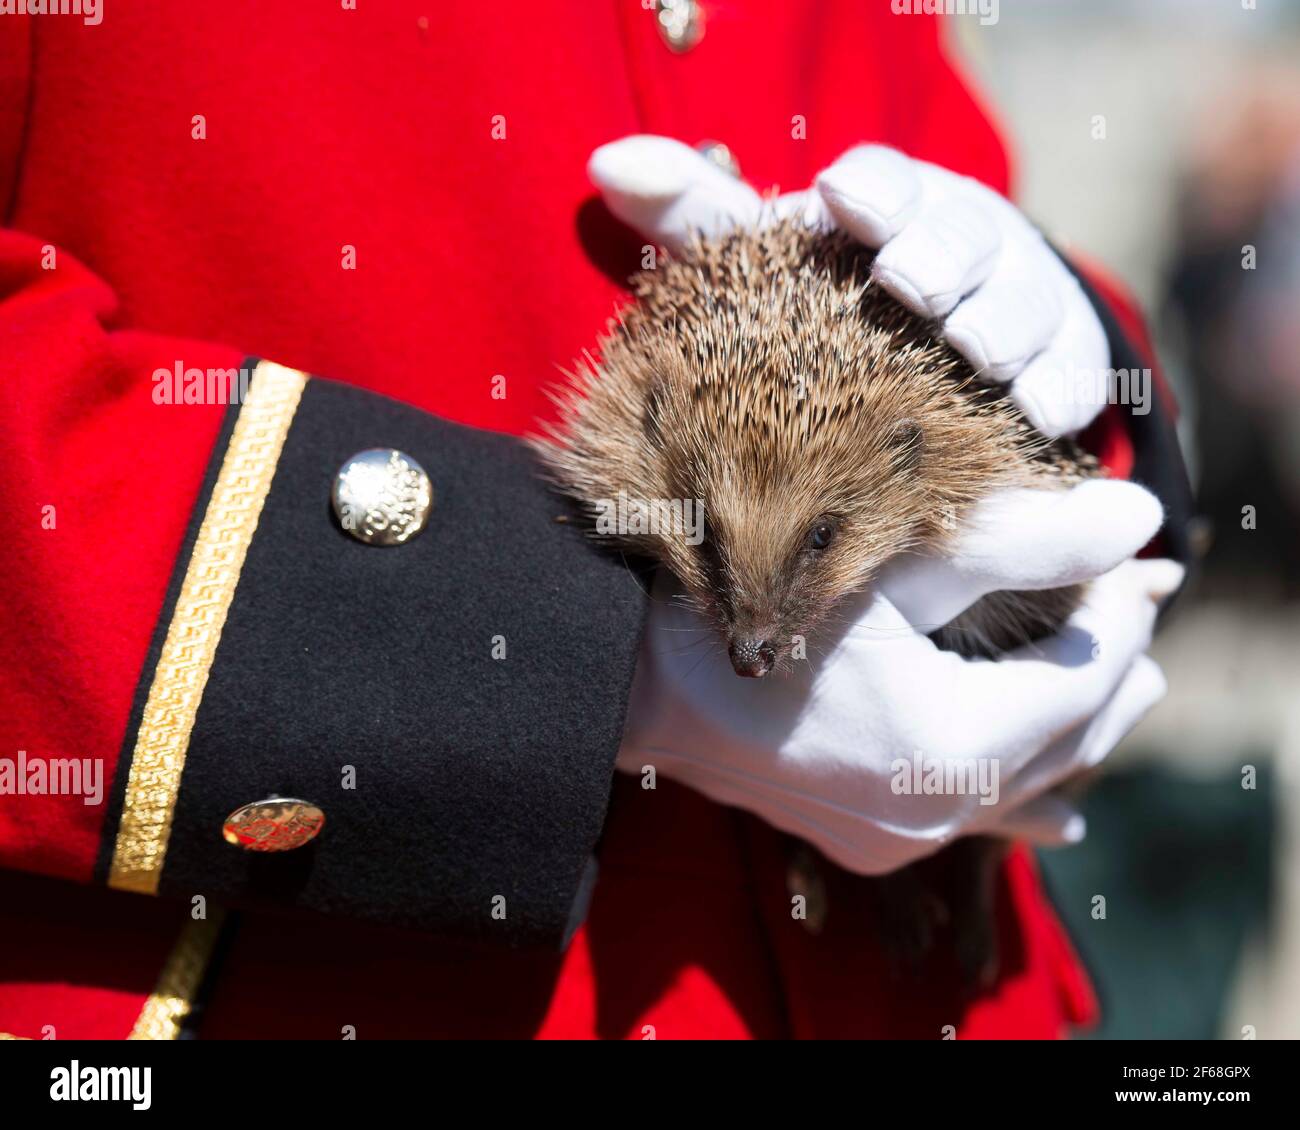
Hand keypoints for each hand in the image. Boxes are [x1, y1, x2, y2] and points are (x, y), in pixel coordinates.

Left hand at [590, 135, 1108, 436]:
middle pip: (964, 234)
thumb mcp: (757, 261)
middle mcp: (960, 244)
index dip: (870, 190)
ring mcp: (1016, 303)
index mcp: (887, 209)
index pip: (884, 184)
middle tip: (912, 285)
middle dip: (941, 254)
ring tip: (979, 350)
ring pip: (1025, 302)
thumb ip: (691, 215)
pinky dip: (1059, 389)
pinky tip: (1043, 414)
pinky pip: (1070, 375)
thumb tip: (604, 163)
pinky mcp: (1058, 365)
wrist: (927, 358)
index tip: (840, 202)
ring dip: (1004, 322)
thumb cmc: (825, 300)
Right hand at [617, 480, 1179, 874]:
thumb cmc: (747, 601)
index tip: (1133, 563)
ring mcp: (898, 837)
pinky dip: (1023, 793)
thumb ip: (1023, 543)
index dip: (1120, 617)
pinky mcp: (865, 841)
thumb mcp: (888, 564)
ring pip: (1027, 782)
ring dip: (1075, 726)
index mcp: (950, 743)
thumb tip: (1138, 514)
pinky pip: (976, 819)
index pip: (1084, 678)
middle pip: (1068, 739)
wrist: (631, 678)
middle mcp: (936, 811)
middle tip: (1140, 607)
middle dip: (1113, 671)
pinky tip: (1063, 817)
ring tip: (1129, 689)